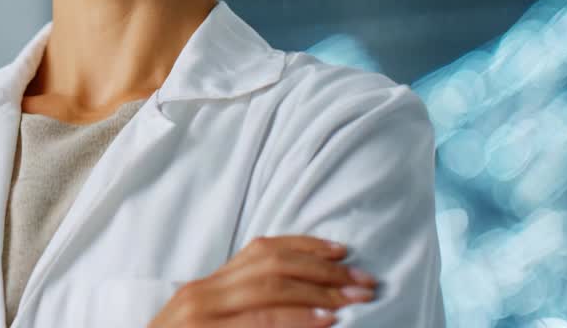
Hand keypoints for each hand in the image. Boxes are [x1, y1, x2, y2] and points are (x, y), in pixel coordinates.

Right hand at [146, 236, 375, 326]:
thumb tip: (304, 297)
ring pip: (269, 291)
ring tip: (354, 300)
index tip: (344, 252)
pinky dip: (296, 322)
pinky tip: (326, 322)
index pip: (263, 250)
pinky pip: (259, 325)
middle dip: (324, 272)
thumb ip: (244, 305)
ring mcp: (203, 318)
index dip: (307, 246)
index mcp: (207, 286)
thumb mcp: (211, 320)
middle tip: (364, 282)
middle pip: (272, 267)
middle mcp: (202, 295)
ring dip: (321, 294)